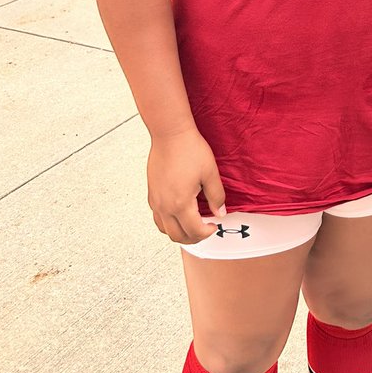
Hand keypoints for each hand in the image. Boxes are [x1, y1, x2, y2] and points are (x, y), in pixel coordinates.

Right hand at [146, 128, 226, 243]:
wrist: (170, 134)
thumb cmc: (190, 149)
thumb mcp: (210, 172)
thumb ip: (216, 196)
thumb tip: (220, 213)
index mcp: (180, 203)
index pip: (194, 231)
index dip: (207, 232)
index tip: (215, 225)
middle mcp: (164, 206)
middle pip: (177, 236)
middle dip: (194, 238)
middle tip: (206, 230)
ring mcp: (155, 201)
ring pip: (164, 230)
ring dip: (179, 233)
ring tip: (192, 225)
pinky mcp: (151, 194)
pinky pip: (158, 218)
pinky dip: (168, 223)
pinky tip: (179, 215)